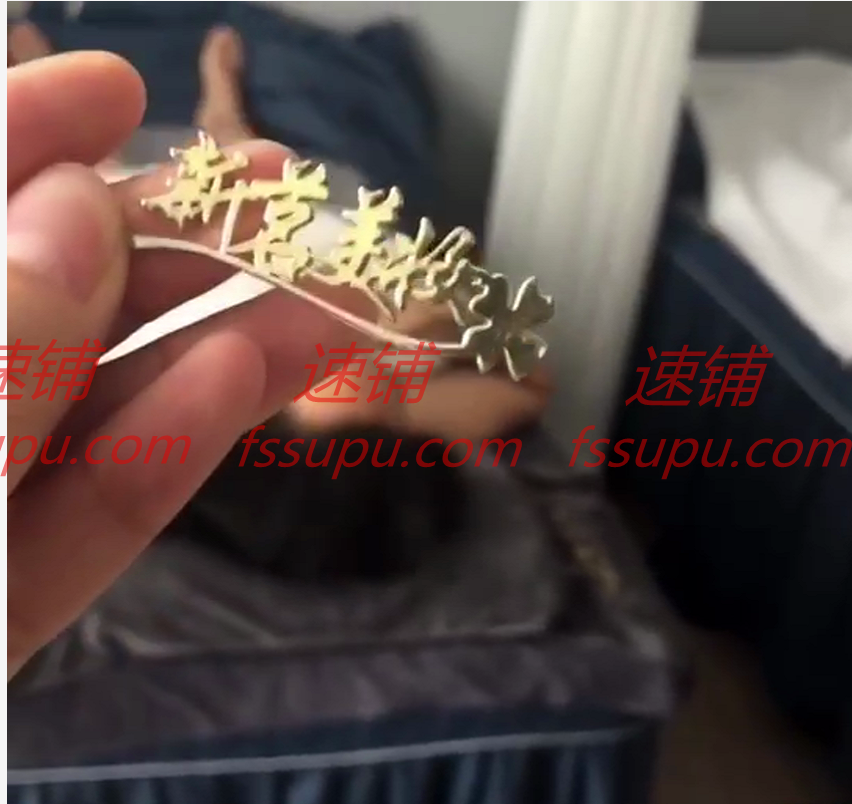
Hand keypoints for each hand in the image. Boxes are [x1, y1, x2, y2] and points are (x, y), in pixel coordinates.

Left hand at [6, 52, 358, 677]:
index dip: (16, 136)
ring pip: (93, 409)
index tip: (120, 88)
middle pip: (41, 306)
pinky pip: (93, 511)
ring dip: (214, 342)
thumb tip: (74, 211)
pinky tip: (250, 379)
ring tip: (327, 300)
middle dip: (166, 242)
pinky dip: (175, 445)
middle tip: (283, 199)